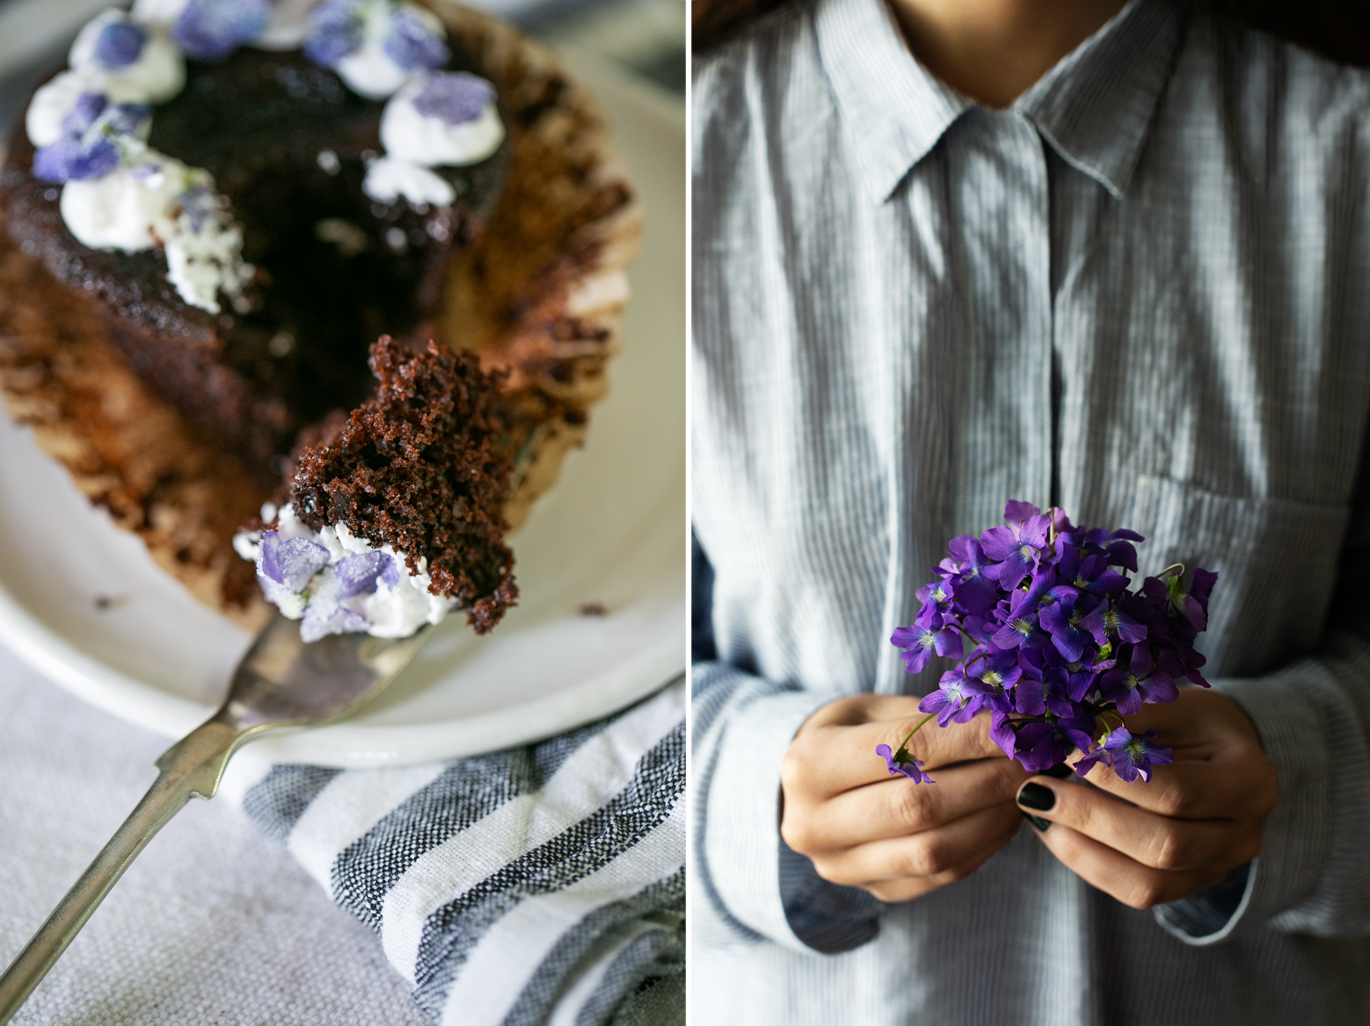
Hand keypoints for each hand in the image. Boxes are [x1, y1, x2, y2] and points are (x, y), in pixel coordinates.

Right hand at [780, 695, 1029, 902]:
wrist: (808, 791)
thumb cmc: (846, 736)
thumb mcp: (869, 711)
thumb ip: (926, 717)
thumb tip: (1006, 718)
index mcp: (807, 764)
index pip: (903, 747)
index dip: (967, 736)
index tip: (1016, 722)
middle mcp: (814, 823)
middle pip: (918, 805)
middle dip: (987, 778)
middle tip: (1031, 757)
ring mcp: (842, 866)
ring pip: (934, 850)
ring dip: (994, 817)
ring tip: (1025, 786)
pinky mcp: (875, 893)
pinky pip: (943, 875)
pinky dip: (984, 844)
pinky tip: (1006, 815)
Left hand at [1015, 688, 1277, 907]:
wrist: (1219, 755)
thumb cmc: (1191, 722)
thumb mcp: (1171, 705)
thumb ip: (1128, 718)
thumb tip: (1066, 729)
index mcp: (1250, 781)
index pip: (1177, 793)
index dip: (1114, 776)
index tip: (1063, 750)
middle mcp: (1243, 835)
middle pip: (1165, 845)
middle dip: (1090, 816)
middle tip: (1034, 786)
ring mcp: (1217, 869)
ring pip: (1147, 882)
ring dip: (1081, 846)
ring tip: (1035, 808)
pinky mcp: (1186, 885)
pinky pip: (1135, 891)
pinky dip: (1086, 861)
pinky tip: (1051, 829)